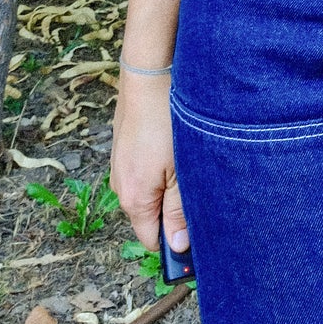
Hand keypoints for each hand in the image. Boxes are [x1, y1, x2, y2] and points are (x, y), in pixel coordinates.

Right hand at [110, 77, 189, 255]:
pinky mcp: (125, 149)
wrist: (148, 77)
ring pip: (150, 192)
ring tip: (191, 165)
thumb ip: (178, 212)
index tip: (199, 235)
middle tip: (201, 192)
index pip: (151, 240)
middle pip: (150, 217)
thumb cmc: (165, 124)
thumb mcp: (180, 173)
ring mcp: (121, 167)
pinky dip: (161, 168)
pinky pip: (145, 171)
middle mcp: (121, 187)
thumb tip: (179, 246)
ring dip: (169, 188)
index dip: (174, 243)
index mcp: (134, 200)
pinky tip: (176, 149)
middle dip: (174, 213)